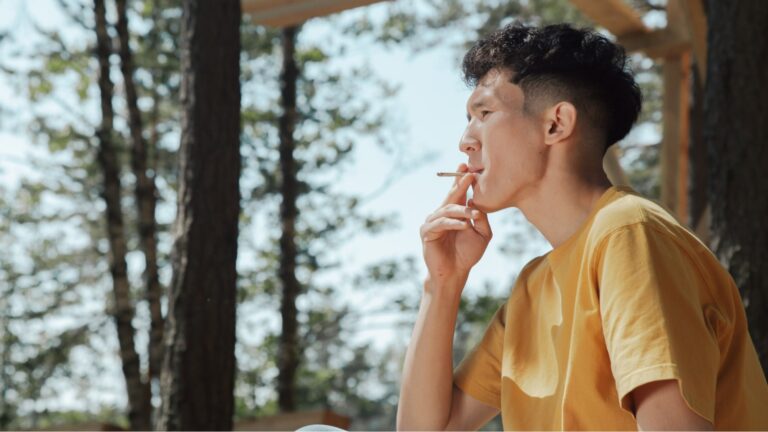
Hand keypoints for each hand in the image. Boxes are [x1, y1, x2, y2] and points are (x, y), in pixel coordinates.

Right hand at [420, 163, 491, 284]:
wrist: (455, 272)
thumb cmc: (467, 254)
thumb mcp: (482, 235)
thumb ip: (481, 219)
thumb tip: (475, 203)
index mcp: (454, 212)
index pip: (457, 193)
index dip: (461, 180)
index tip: (468, 167)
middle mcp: (441, 214)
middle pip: (451, 196)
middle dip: (460, 184)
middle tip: (469, 174)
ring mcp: (432, 222)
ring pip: (447, 210)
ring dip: (462, 211)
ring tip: (475, 215)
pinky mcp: (427, 232)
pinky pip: (440, 224)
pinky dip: (453, 224)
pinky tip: (464, 226)